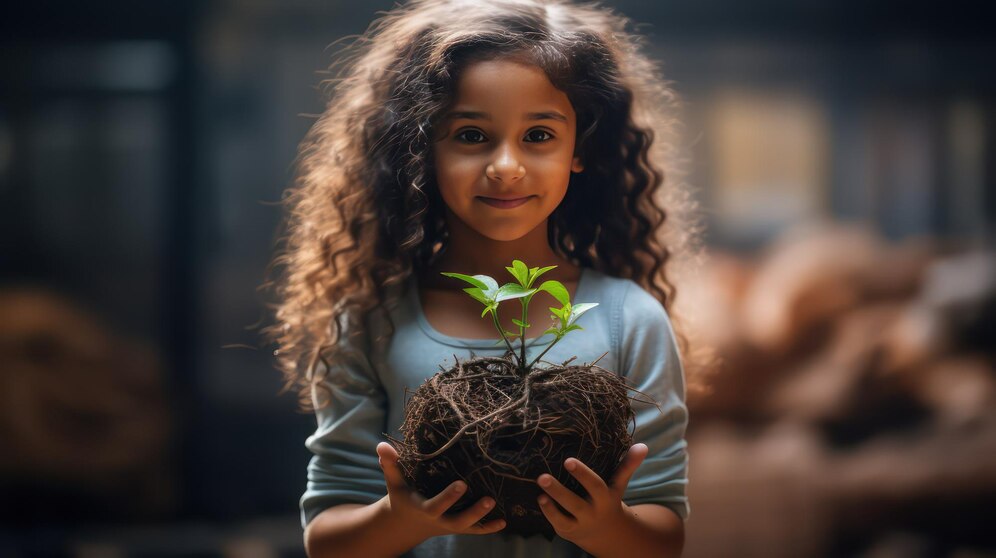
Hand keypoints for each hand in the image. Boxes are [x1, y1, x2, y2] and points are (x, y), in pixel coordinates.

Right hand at [376, 442, 505, 539]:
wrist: (404, 524)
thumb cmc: (402, 497)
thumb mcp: (395, 483)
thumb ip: (390, 464)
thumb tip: (382, 445)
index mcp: (424, 508)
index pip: (437, 505)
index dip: (450, 496)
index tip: (462, 484)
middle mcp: (440, 520)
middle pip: (459, 520)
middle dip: (474, 512)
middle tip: (490, 499)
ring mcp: (450, 525)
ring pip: (469, 526)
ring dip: (484, 519)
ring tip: (499, 507)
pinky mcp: (458, 528)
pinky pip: (475, 531)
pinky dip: (488, 528)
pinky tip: (504, 522)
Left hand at [535, 443, 648, 544]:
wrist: (607, 533)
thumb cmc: (609, 500)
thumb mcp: (618, 485)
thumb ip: (627, 465)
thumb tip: (643, 446)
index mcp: (605, 498)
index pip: (594, 485)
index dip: (582, 474)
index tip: (568, 460)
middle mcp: (593, 511)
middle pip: (577, 501)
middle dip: (560, 490)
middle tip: (545, 474)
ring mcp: (580, 522)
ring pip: (565, 512)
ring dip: (553, 497)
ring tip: (542, 480)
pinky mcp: (568, 530)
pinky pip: (558, 522)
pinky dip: (549, 511)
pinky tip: (540, 498)